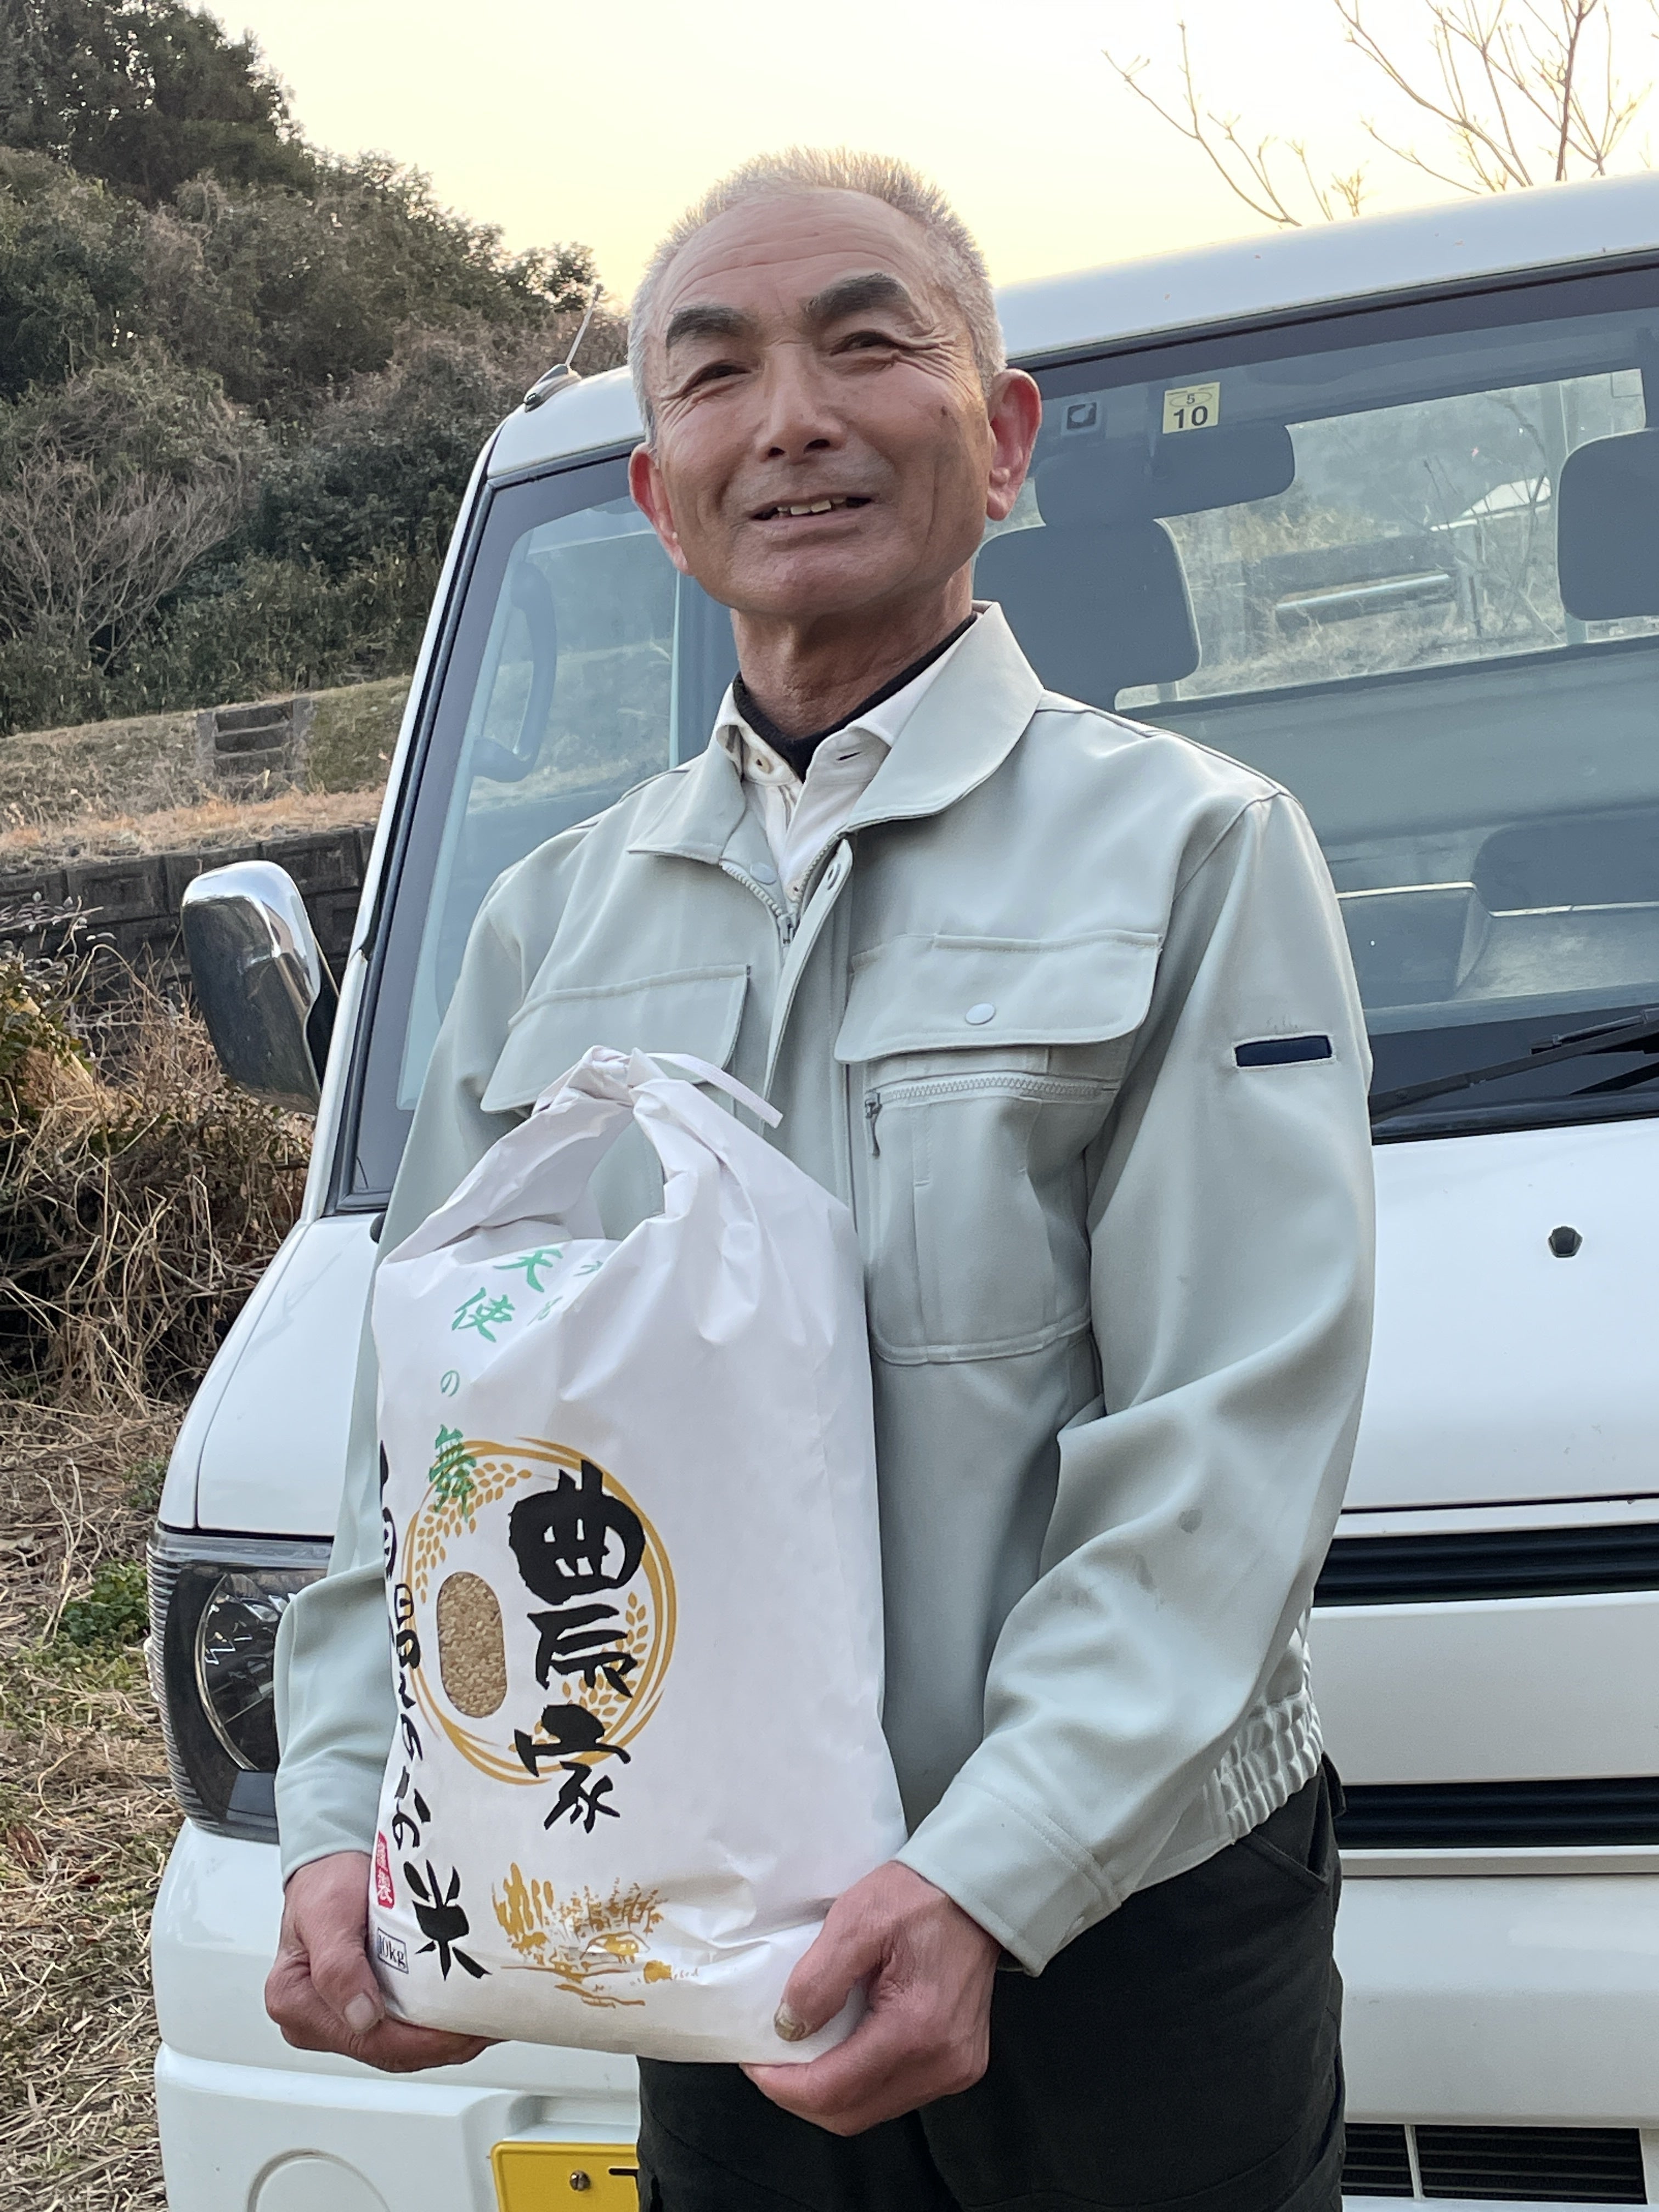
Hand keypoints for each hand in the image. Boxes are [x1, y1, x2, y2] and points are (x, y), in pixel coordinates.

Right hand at [265, 1850, 493, 2073]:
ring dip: (443, 2040)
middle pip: (388, 2049)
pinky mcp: (365, 2006)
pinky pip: (404, 2027)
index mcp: (296, 2003)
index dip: (420, 2044)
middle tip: (485, 2027)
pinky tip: (464, 2014)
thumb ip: (338, 1966)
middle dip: (440, 2046)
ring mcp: (342, 2015)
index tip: (460, 2032)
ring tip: (484, 2022)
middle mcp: (316, 2019)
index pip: (367, 2041)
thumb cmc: (326, 1882)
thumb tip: (362, 2016)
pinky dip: (435, 2025)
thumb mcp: (328, 1913)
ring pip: (400, 2044)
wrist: (333, 1864)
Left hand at [742, 1861, 1000, 2134]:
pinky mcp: (960, 2066)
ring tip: (799, 2057)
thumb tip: (786, 2029)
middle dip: (800, 2096)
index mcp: (916, 2029)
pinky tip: (840, 2052)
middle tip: (768, 2063)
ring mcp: (955, 2070)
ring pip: (872, 2110)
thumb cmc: (919, 1898)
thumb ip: (818, 1980)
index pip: (834, 2090)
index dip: (783, 2087)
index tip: (752, 2063)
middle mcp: (942, 2064)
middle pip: (851, 2114)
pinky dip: (859, 2082)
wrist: (979, 1893)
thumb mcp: (856, 1920)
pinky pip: (896, 2094)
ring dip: (829, 2092)